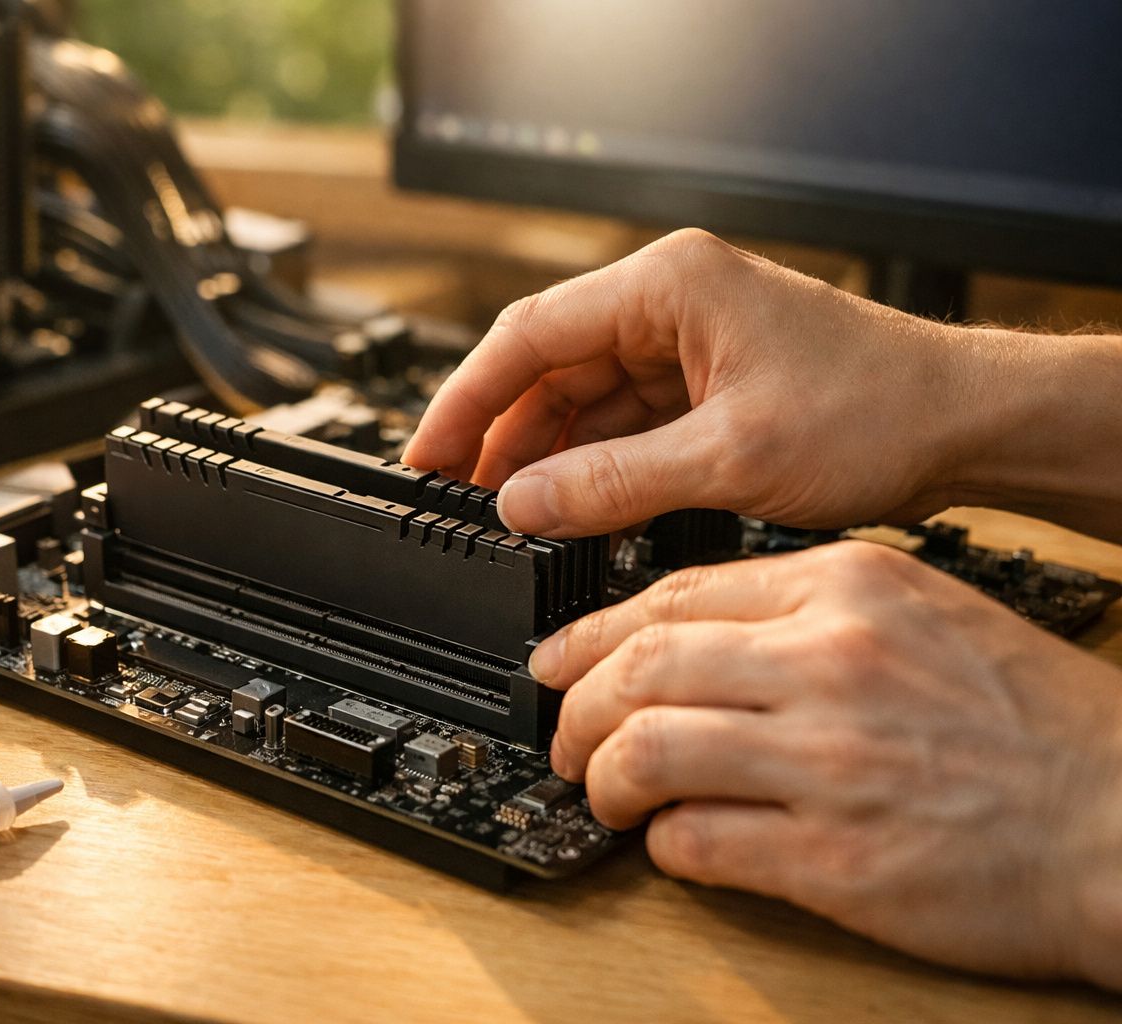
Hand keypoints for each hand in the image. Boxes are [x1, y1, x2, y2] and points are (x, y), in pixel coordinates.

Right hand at [402, 229, 1121, 542]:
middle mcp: (669, 302)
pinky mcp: (705, 384)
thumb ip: (611, 483)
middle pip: (548, 368)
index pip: (529, 335)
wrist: (963, 428)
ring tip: (508, 515)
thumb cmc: (877, 409)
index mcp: (667, 285)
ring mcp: (686, 343)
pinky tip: (569, 508)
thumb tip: (521, 504)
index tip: (427, 453)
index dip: (466, 398)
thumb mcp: (728, 457)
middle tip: (459, 498)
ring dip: (545, 457)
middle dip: (501, 435)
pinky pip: (623, 424)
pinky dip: (593, 466)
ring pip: (582, 401)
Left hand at [535, 540, 1121, 986]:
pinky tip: (673, 841)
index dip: (592, 633)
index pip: (673, 595)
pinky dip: (662, 842)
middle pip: (637, 668)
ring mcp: (828, 759)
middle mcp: (830, 662)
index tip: (558, 658)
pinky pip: (696, 841)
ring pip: (644, 749)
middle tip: (565, 734)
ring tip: (604, 792)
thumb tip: (686, 639)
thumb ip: (809, 613)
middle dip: (575, 707)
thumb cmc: (1037, 724)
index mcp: (850, 589)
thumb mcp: (926, 615)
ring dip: (601, 777)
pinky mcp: (834, 858)